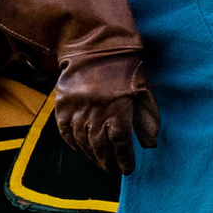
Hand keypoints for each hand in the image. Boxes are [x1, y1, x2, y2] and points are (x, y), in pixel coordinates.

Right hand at [54, 29, 160, 174]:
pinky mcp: (62, 104)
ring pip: (83, 141)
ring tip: (100, 162)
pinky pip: (65, 131)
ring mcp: (77, 108)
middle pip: (100, 146)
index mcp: (118, 108)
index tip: (128, 169)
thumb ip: (148, 120)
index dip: (124, 159)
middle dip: (108, 162)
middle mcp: (96, 111)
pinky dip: (73, 143)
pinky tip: (82, 149)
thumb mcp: (144, 91)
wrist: (97, 44)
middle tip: (113, 169)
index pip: (120, 143)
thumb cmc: (126, 67)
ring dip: (92, 155)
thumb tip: (149, 144)